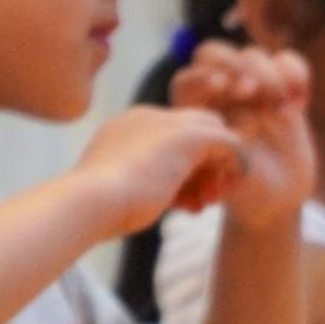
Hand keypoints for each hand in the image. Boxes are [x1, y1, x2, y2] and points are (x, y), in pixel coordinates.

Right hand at [71, 106, 242, 238]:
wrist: (89, 202)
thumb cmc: (95, 206)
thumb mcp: (115, 189)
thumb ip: (137, 182)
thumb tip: (160, 195)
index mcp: (123, 127)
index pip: (166, 137)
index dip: (179, 168)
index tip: (180, 201)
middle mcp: (145, 118)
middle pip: (192, 132)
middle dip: (201, 167)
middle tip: (202, 200)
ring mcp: (167, 123)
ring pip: (212, 136)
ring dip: (215, 172)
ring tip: (206, 205)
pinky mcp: (189, 136)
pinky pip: (230, 143)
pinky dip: (235, 166)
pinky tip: (227, 192)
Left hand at [171, 42, 314, 230]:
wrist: (272, 199)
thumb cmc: (238, 191)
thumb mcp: (223, 174)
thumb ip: (220, 147)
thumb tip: (224, 123)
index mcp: (193, 113)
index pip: (186, 79)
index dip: (201, 79)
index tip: (221, 91)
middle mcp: (218, 96)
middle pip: (213, 53)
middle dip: (233, 67)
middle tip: (249, 92)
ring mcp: (252, 90)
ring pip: (252, 55)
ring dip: (267, 75)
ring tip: (280, 109)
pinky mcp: (284, 91)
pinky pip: (287, 61)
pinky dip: (296, 74)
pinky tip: (299, 104)